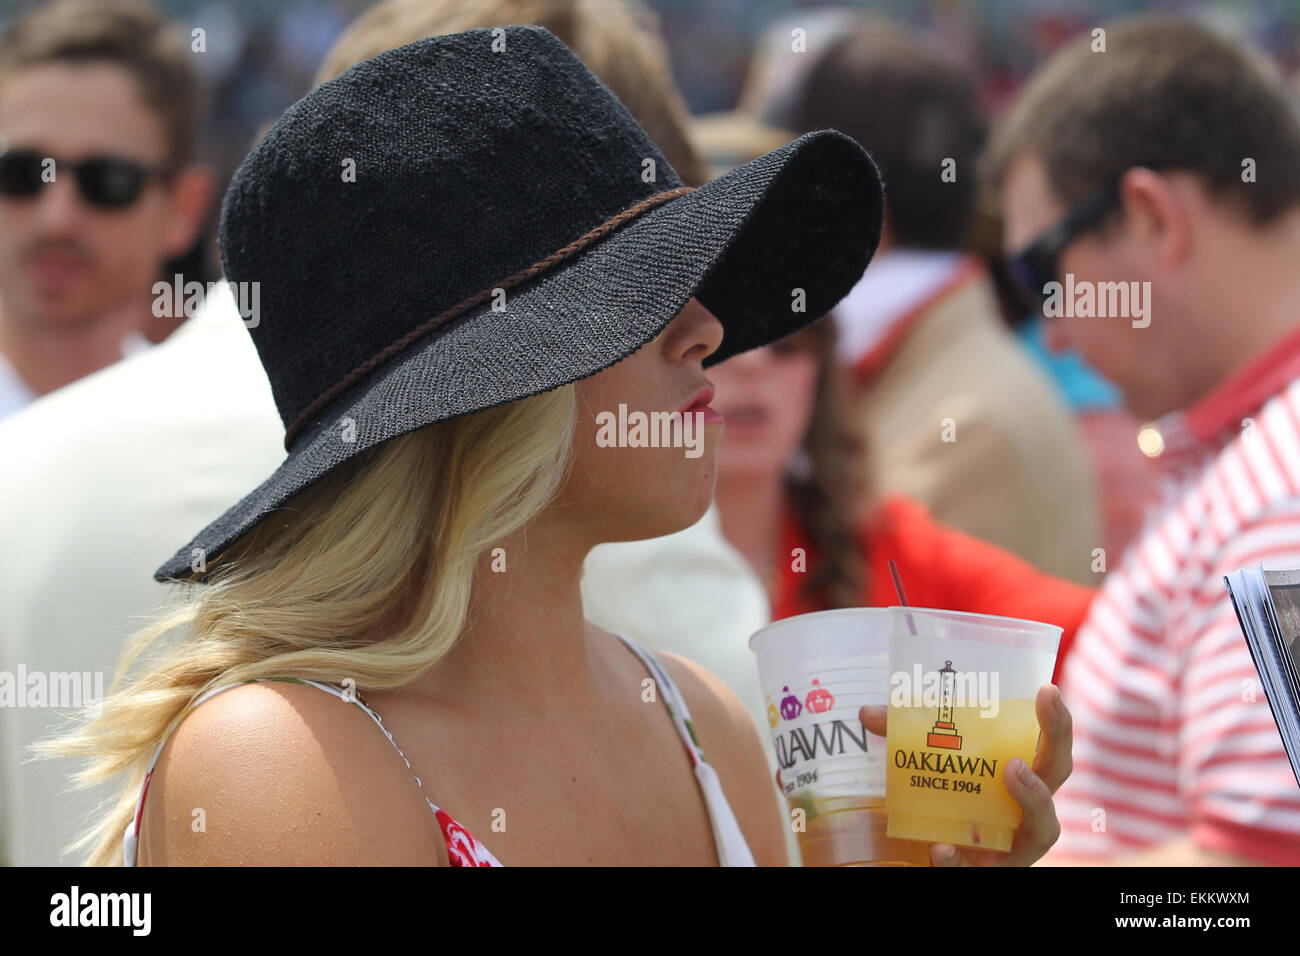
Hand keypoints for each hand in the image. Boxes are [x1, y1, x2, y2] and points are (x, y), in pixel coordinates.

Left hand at [859, 684, 1071, 865]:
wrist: (937, 853)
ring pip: (1043, 827)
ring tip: (1012, 771)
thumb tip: (868, 713)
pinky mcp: (989, 869)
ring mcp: (1016, 842)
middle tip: (1029, 723)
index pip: (1050, 743)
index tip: (1047, 689)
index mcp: (1022, 771)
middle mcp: (1029, 806)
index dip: (1055, 720)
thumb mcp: (933, 767)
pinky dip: (959, 858)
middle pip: (1056, 775)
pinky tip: (941, 848)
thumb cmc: (950, 803)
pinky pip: (979, 867)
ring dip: (1033, 798)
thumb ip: (906, 739)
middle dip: (1054, 746)